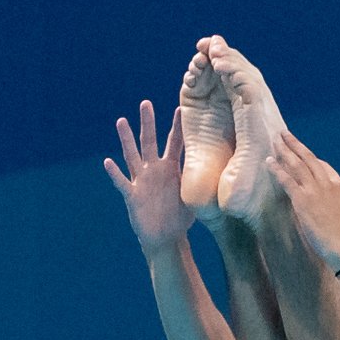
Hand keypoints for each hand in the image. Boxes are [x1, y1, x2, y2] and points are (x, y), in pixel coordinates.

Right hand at [104, 100, 194, 253]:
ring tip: (122, 121)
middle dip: (148, 123)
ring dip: (127, 140)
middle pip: (150, 142)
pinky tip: (108, 162)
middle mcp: (154, 170)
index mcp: (171, 169)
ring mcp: (141, 181)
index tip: (181, 108)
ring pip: (132, 156)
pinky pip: (122, 183)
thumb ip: (205, 181)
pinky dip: (115, 173)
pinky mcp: (132, 195)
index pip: (175, 143)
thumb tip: (232, 173)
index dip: (177, 127)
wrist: (166, 237)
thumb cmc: (180, 216)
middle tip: (146, 103)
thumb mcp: (194, 196)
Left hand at [265, 130, 339, 268]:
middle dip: (295, 145)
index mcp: (339, 186)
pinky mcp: (303, 199)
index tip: (301, 152)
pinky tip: (269, 162)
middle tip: (284, 134)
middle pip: (308, 158)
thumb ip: (335, 202)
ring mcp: (315, 190)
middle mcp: (327, 183)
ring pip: (297, 164)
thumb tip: (326, 202)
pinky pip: (287, 179)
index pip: (323, 165)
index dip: (310, 157)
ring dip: (284, 151)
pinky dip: (277, 169)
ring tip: (275, 142)